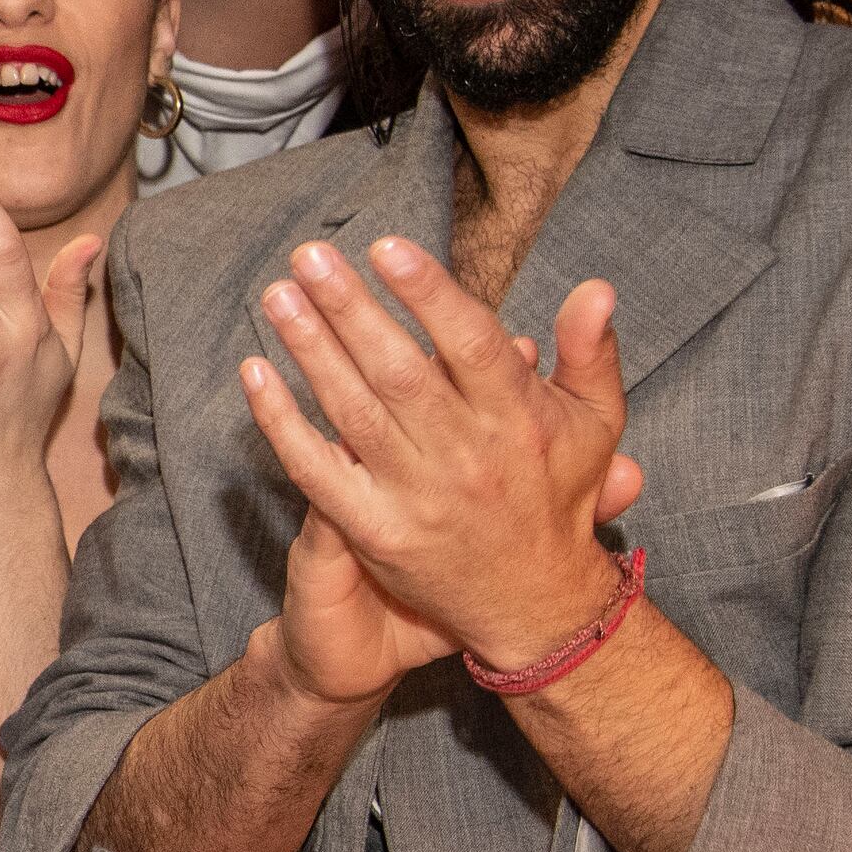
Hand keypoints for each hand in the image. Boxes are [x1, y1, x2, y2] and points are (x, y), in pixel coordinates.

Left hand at [237, 237, 651, 679]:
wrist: (536, 604)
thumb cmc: (559, 497)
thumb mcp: (596, 425)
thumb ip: (590, 353)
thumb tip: (596, 287)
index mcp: (519, 419)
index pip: (470, 344)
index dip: (428, 293)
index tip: (388, 247)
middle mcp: (466, 455)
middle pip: (399, 370)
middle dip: (350, 308)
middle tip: (309, 256)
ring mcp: (416, 495)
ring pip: (352, 410)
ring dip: (310, 350)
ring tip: (278, 297)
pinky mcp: (375, 530)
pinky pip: (316, 468)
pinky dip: (281, 421)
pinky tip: (254, 374)